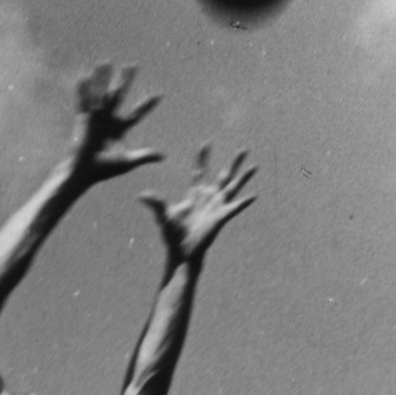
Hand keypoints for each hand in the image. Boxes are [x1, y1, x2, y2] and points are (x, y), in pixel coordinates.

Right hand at [70, 64, 162, 182]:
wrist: (83, 172)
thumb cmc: (103, 170)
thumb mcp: (126, 162)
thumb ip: (144, 156)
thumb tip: (163, 156)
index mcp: (119, 129)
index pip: (136, 114)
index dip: (147, 105)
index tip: (158, 95)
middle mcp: (108, 120)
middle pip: (119, 96)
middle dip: (126, 81)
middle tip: (133, 66)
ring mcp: (95, 118)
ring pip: (101, 94)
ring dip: (103, 78)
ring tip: (105, 62)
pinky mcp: (83, 119)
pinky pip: (83, 102)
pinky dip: (82, 90)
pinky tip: (83, 76)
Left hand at [140, 145, 256, 262]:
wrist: (181, 251)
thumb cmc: (173, 235)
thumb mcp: (163, 216)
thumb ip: (155, 203)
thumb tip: (140, 195)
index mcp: (195, 194)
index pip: (200, 171)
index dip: (203, 158)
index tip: (206, 143)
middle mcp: (209, 197)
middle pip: (224, 175)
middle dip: (234, 163)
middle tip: (244, 149)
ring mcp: (217, 206)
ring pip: (234, 187)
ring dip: (244, 177)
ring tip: (255, 166)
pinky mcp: (221, 217)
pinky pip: (234, 207)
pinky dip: (243, 202)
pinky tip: (253, 196)